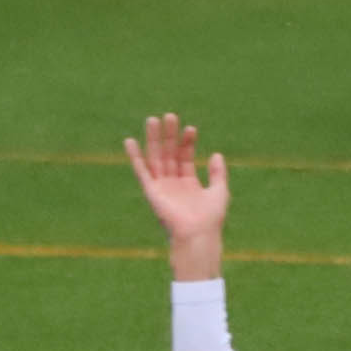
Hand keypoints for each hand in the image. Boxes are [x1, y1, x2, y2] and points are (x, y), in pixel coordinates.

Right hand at [123, 112, 226, 280]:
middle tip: (170, 115)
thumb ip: (218, 173)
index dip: (187, 142)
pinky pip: (141, 170)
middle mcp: (172, 183)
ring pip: (156, 157)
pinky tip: (130, 141)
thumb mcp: (220, 191)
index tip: (191, 128)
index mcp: (188, 184)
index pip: (185, 157)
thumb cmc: (211, 218)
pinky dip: (135, 156)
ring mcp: (161, 186)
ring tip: (152, 119)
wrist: (198, 234)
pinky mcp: (151, 191)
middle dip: (170, 135)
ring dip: (154, 139)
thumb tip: (216, 154)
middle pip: (169, 153)